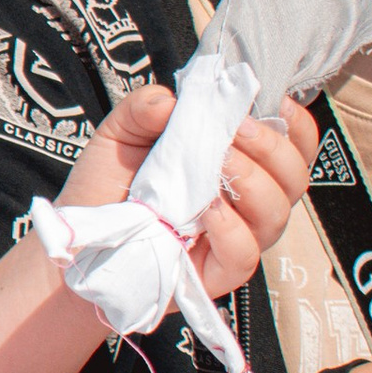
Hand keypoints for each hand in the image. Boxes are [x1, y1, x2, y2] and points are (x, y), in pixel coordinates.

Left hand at [58, 82, 311, 298]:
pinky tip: (207, 210)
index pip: (291, 147)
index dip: (294, 126)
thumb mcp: (118, 135)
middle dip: (271, 147)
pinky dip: (232, 229)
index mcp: (235, 164)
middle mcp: (245, 202)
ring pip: (277, 213)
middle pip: (293, 177)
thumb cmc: (107, 186)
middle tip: (235, 130)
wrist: (77, 237)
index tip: (275, 104)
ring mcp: (235, 237)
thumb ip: (143, 109)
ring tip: (216, 163)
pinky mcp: (217, 272)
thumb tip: (171, 100)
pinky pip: (246, 253)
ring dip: (253, 181)